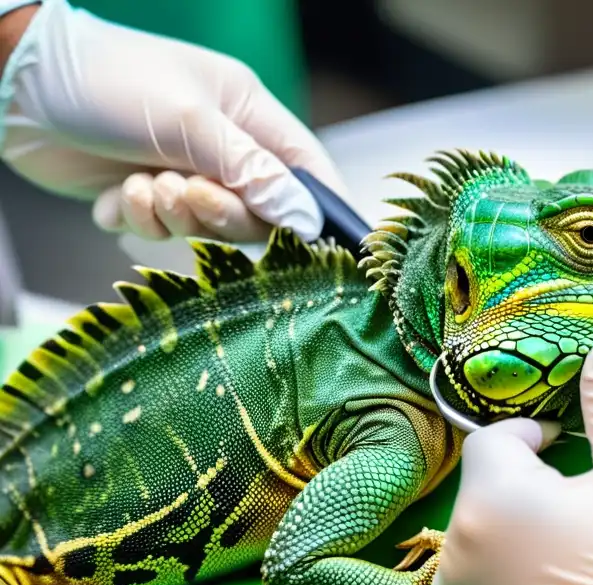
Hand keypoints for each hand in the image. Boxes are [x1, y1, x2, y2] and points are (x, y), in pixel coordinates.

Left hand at [0, 0, 343, 242]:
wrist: (17, 85)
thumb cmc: (111, 83)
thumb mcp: (190, 122)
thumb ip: (252, 172)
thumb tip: (307, 219)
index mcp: (247, 114)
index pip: (305, 169)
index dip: (315, 208)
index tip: (315, 244)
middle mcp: (221, 146)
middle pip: (255, 210)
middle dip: (219, 212)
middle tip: (186, 193)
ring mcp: (181, 171)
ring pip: (204, 227)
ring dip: (172, 216)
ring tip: (141, 183)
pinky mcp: (141, 195)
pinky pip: (158, 231)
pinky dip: (137, 218)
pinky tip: (116, 191)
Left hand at [424, 331, 592, 584]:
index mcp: (493, 496)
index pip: (496, 439)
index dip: (536, 439)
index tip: (573, 455)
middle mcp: (454, 547)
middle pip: (489, 493)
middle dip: (531, 492)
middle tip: (588, 519)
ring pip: (482, 542)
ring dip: (516, 539)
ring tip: (574, 567)